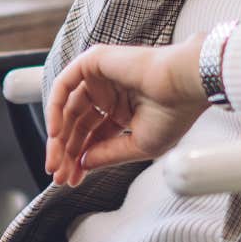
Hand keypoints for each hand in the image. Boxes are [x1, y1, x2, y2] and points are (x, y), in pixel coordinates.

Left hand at [43, 34, 210, 186]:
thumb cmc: (175, 112)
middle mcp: (110, 93)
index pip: (93, 136)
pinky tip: (55, 134)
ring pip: (67, 108)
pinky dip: (54, 109)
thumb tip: (83, 163)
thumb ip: (108, 154)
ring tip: (56, 161)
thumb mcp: (138, 145)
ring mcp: (100, 77)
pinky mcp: (94, 62)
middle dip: (66, 152)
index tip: (71, 179)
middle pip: (77, 124)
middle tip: (59, 174)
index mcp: (123, 111)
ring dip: (58, 136)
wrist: (186, 86)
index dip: (79, 159)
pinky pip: (64, 85)